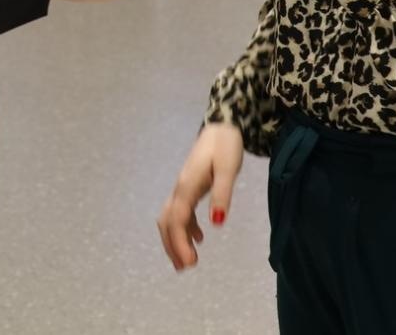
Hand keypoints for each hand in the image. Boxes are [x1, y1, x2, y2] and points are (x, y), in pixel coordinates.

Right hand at [157, 122, 244, 271]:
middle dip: (172, 246)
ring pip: (170, 218)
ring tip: (187, 261)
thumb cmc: (225, 146)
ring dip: (176, 240)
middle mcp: (180, 188)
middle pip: (167, 222)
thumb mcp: (228, 170)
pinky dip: (185, 229)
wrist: (221, 126)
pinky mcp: (189, 187)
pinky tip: (199, 238)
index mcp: (187, 186)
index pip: (177, 220)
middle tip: (185, 268)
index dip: (179, 243)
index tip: (190, 263)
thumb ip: (222, 195)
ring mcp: (182, 187)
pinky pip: (180, 212)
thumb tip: (217, 224)